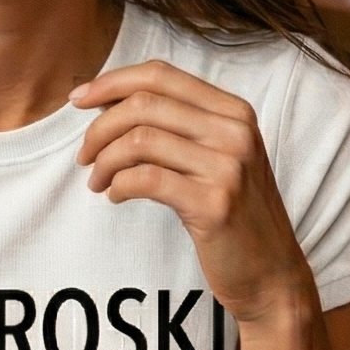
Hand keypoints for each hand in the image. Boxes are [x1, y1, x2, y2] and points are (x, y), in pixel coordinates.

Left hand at [71, 60, 315, 325]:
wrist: (271, 274)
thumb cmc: (233, 215)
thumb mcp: (215, 158)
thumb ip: (175, 126)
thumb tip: (105, 101)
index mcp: (234, 111)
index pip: (160, 75)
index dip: (111, 83)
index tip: (78, 100)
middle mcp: (235, 132)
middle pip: (144, 104)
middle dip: (100, 127)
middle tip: (84, 156)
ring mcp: (228, 167)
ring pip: (140, 140)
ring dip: (105, 161)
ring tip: (97, 182)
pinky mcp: (215, 204)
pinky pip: (146, 179)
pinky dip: (118, 185)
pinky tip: (114, 196)